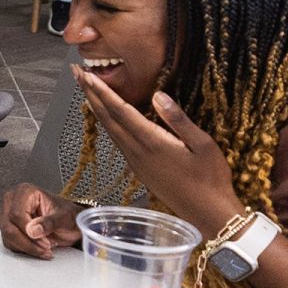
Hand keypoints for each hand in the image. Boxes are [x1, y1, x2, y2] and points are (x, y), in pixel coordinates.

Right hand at [0, 183, 83, 257]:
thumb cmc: (67, 216)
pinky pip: (10, 243)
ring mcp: (7, 215)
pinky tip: (38, 248)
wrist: (70, 223)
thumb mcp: (64, 217)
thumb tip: (33, 231)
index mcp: (25, 192)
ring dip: (27, 247)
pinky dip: (24, 249)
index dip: (29, 231)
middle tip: (46, 247)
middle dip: (28, 242)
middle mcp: (12, 201)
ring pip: (8, 237)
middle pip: (9, 227)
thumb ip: (49, 222)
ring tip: (45, 248)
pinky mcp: (8, 228)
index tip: (45, 241)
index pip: (17, 214)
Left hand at [74, 67, 241, 234]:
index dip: (102, 92)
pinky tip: (104, 116)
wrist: (208, 214)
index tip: (88, 76)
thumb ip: (178, 120)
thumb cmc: (211, 178)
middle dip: (91, 94)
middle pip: (108, 118)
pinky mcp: (139, 169)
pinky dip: (106, 123)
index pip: (121, 111)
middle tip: (76, 73)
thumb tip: (158, 95)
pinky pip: (117, 140)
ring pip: (109, 130)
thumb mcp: (203, 145)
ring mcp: (136, 162)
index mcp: (153, 143)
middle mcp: (138, 152)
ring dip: (96, 107)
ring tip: (85, 89)